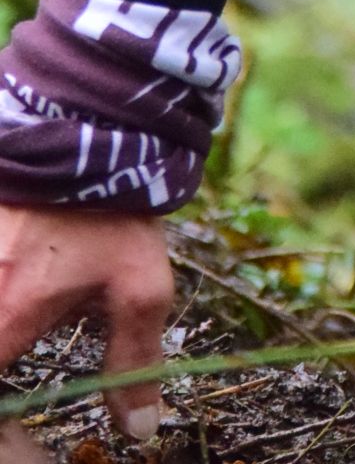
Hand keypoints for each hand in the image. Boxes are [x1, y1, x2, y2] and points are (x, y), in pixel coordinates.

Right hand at [0, 203, 175, 442]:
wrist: (85, 124)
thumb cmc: (110, 208)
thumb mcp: (137, 286)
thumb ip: (132, 362)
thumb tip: (139, 430)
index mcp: (2, 319)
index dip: (6, 432)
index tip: (23, 436)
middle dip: (6, 382)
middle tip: (23, 400)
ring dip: (7, 347)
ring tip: (28, 347)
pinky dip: (4, 308)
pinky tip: (23, 304)